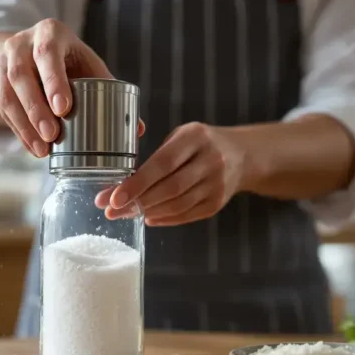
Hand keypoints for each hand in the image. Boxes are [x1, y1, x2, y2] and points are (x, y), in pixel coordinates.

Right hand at [0, 19, 143, 157]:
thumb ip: (110, 91)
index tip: (64, 109)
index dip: (53, 81)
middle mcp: (20, 44)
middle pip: (21, 75)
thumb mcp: (88, 66)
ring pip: (6, 94)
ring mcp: (2, 62)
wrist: (32, 52)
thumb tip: (138, 128)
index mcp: (50, 33)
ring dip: (24, 125)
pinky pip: (0, 108)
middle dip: (36, 109)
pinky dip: (17, 130)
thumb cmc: (70, 62)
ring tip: (43, 150)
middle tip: (53, 136)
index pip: (47, 54)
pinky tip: (32, 147)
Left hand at [95, 123, 247, 225]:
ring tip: (124, 214)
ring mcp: (217, 184)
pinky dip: (164, 218)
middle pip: (169, 188)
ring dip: (147, 212)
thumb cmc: (201, 144)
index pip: (162, 164)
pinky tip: (148, 216)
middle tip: (111, 211)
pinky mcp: (217, 203)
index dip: (136, 183)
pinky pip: (186, 215)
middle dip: (136, 201)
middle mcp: (210, 160)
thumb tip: (120, 182)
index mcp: (196, 137)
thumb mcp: (182, 136)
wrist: (243, 155)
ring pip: (177, 205)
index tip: (113, 196)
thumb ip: (156, 155)